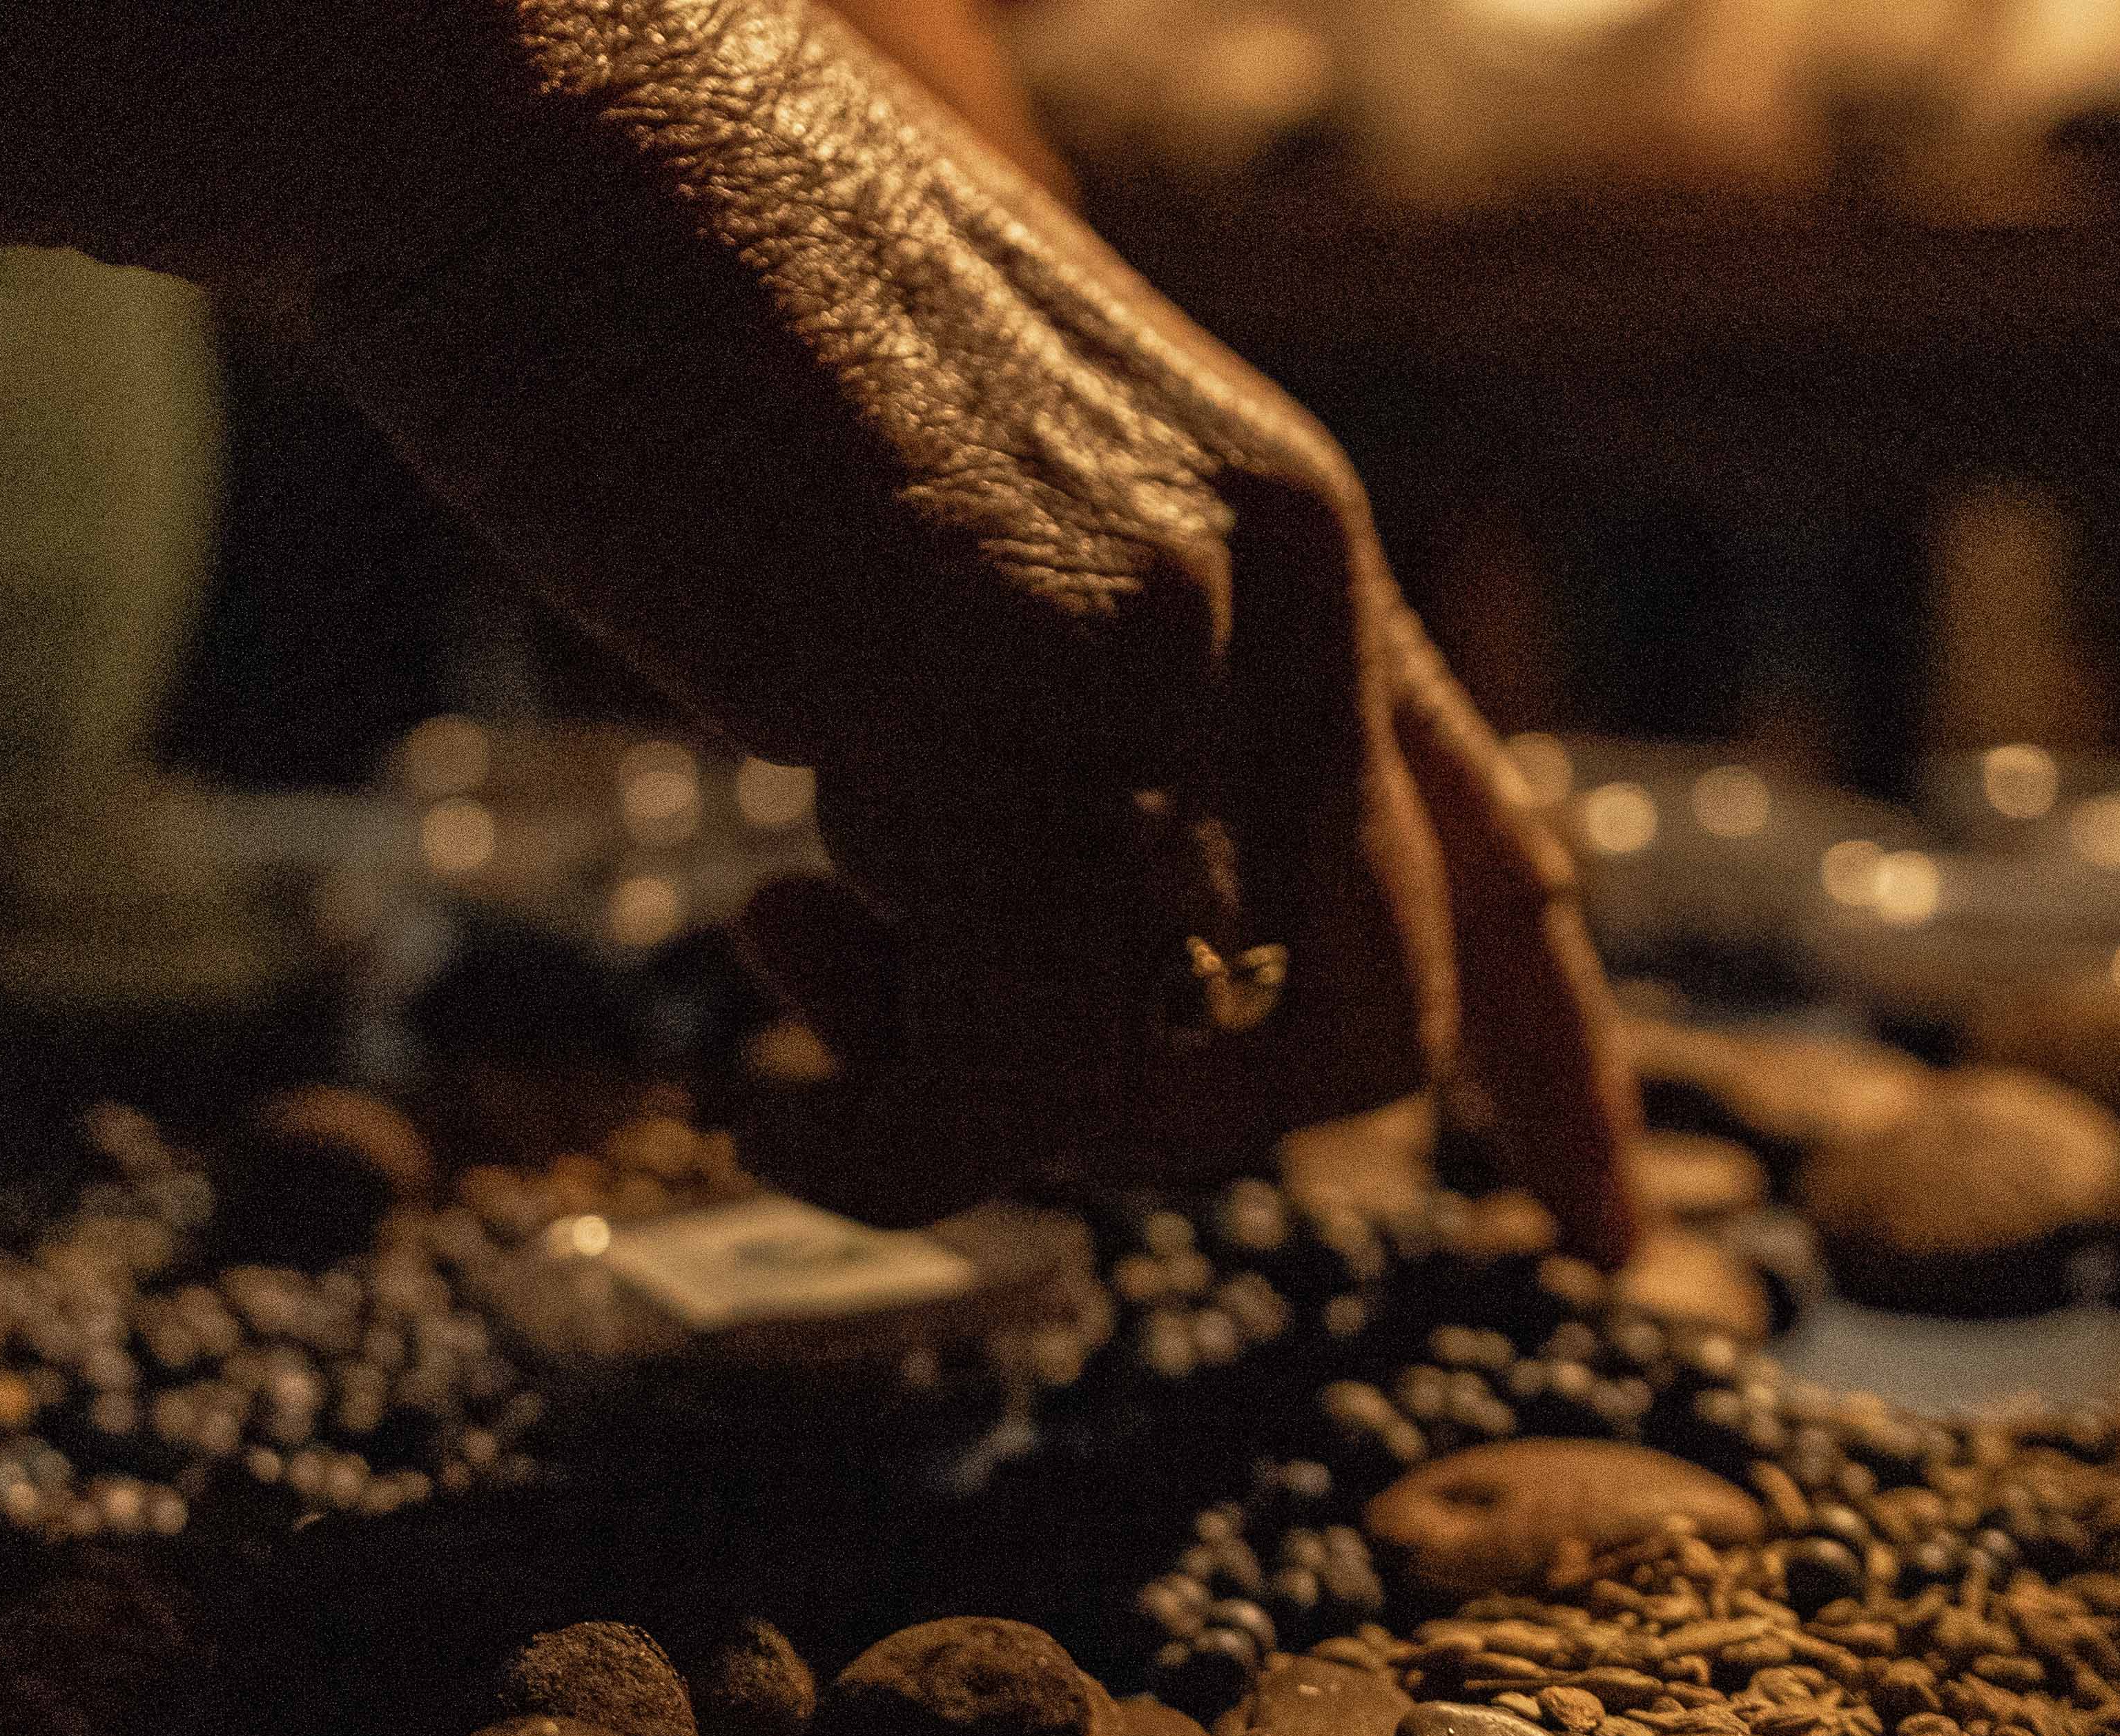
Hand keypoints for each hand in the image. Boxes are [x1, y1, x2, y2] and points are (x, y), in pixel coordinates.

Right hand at [293, 0, 1640, 1255]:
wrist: (514, 106)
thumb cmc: (676, 298)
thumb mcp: (962, 503)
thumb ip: (1077, 685)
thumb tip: (1071, 919)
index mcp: (1288, 536)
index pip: (1492, 849)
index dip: (1563, 1071)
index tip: (1606, 1239)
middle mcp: (1279, 590)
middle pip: (1371, 1023)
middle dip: (1173, 1122)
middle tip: (938, 1045)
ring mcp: (1149, 640)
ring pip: (1186, 1081)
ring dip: (980, 1107)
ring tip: (796, 947)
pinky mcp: (987, 699)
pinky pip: (1009, 1085)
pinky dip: (883, 1152)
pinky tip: (756, 1077)